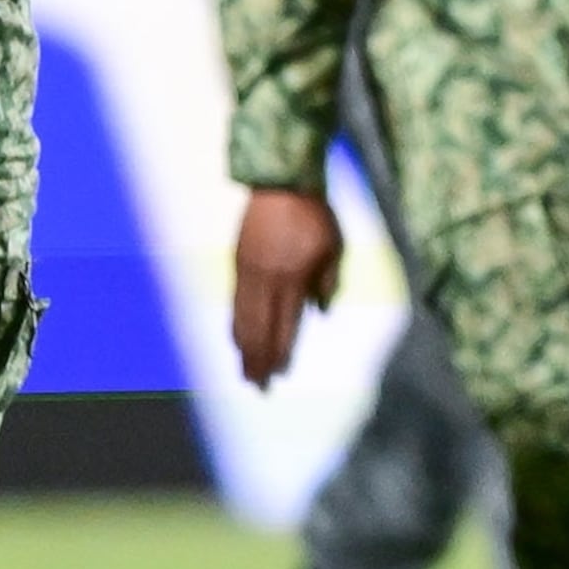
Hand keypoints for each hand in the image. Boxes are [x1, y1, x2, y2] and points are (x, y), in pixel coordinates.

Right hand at [232, 184, 342, 384]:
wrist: (280, 182)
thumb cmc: (314, 213)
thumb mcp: (333, 246)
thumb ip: (328, 280)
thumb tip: (320, 312)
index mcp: (292, 276)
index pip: (285, 324)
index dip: (281, 351)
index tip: (280, 374)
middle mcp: (266, 279)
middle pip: (259, 329)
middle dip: (259, 360)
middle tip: (259, 387)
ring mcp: (247, 272)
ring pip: (242, 319)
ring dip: (244, 349)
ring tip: (246, 372)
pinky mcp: (237, 262)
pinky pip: (235, 302)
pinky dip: (235, 326)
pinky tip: (237, 340)